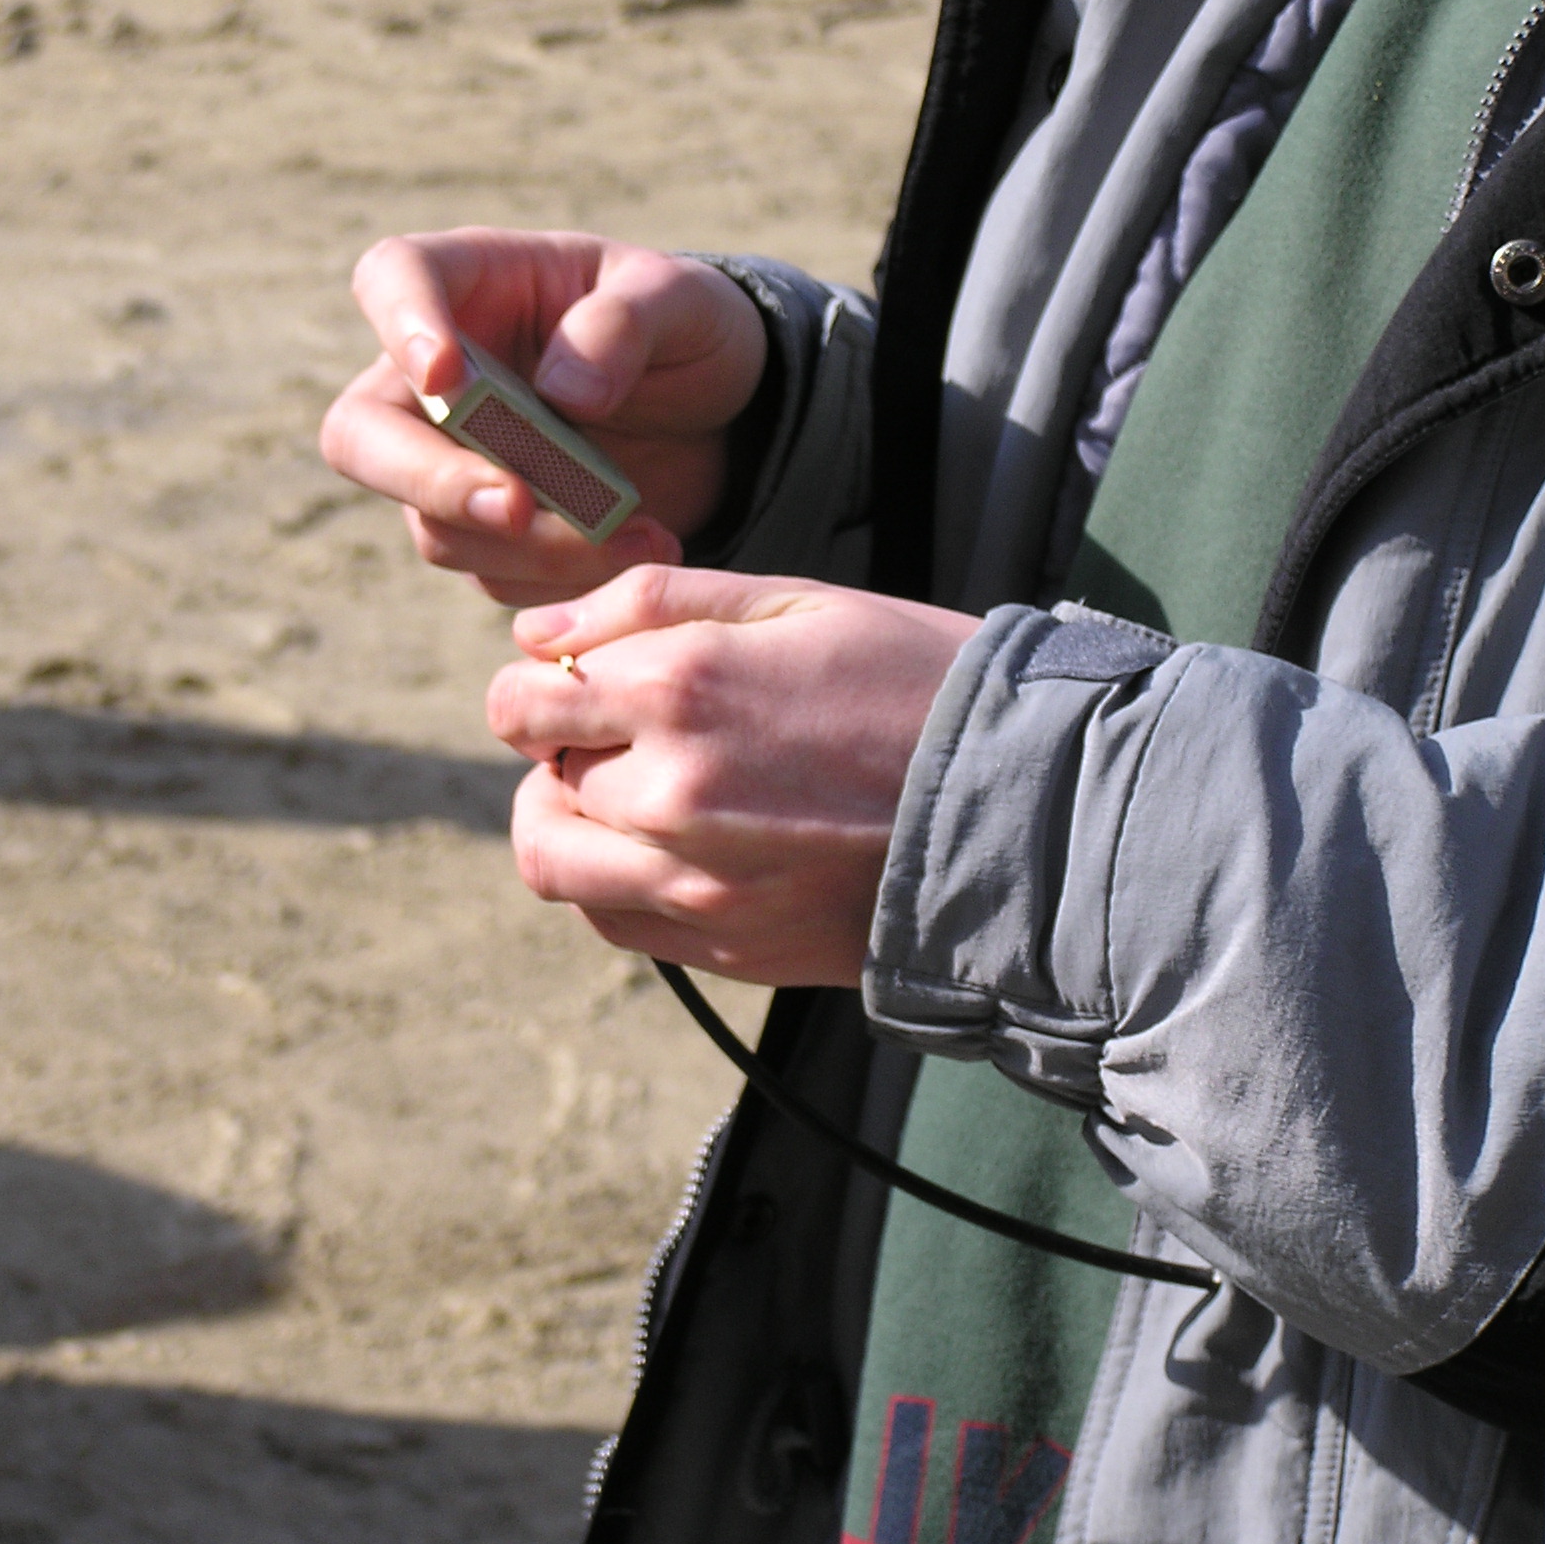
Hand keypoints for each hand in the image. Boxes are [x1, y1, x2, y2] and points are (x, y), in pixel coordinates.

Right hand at [319, 228, 767, 605]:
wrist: (721, 420)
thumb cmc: (687, 330)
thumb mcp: (683, 302)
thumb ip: (627, 324)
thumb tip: (563, 392)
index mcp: (473, 285)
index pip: (393, 280)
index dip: (400, 327)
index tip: (445, 376)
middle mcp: (438, 381)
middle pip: (360, 437)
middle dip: (430, 481)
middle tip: (514, 506)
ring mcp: (452, 466)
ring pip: (436, 527)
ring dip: (528, 546)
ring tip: (636, 534)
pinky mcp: (487, 538)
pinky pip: (495, 576)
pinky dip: (562, 578)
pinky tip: (638, 549)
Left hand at [485, 565, 982, 987]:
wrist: (1024, 804)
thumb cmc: (915, 680)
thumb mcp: (793, 599)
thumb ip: (649, 604)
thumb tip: (534, 632)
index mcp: (681, 687)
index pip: (520, 701)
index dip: (535, 684)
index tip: (578, 682)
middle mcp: (669, 793)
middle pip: (537, 775)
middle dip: (563, 747)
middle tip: (621, 733)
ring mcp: (695, 881)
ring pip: (553, 859)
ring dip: (568, 821)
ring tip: (629, 795)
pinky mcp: (725, 944)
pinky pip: (609, 920)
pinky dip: (611, 882)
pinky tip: (667, 847)